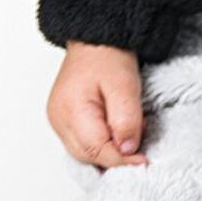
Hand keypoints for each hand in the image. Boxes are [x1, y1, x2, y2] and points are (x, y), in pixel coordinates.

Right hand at [47, 41, 150, 168]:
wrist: (95, 40)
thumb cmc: (107, 56)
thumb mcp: (125, 86)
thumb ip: (126, 120)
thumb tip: (127, 150)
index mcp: (71, 110)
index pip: (96, 150)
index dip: (121, 160)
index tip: (143, 161)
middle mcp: (59, 119)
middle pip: (88, 156)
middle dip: (115, 158)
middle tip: (140, 150)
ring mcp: (58, 120)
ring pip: (84, 153)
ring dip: (108, 152)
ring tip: (128, 136)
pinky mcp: (63, 119)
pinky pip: (82, 143)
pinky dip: (100, 145)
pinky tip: (115, 134)